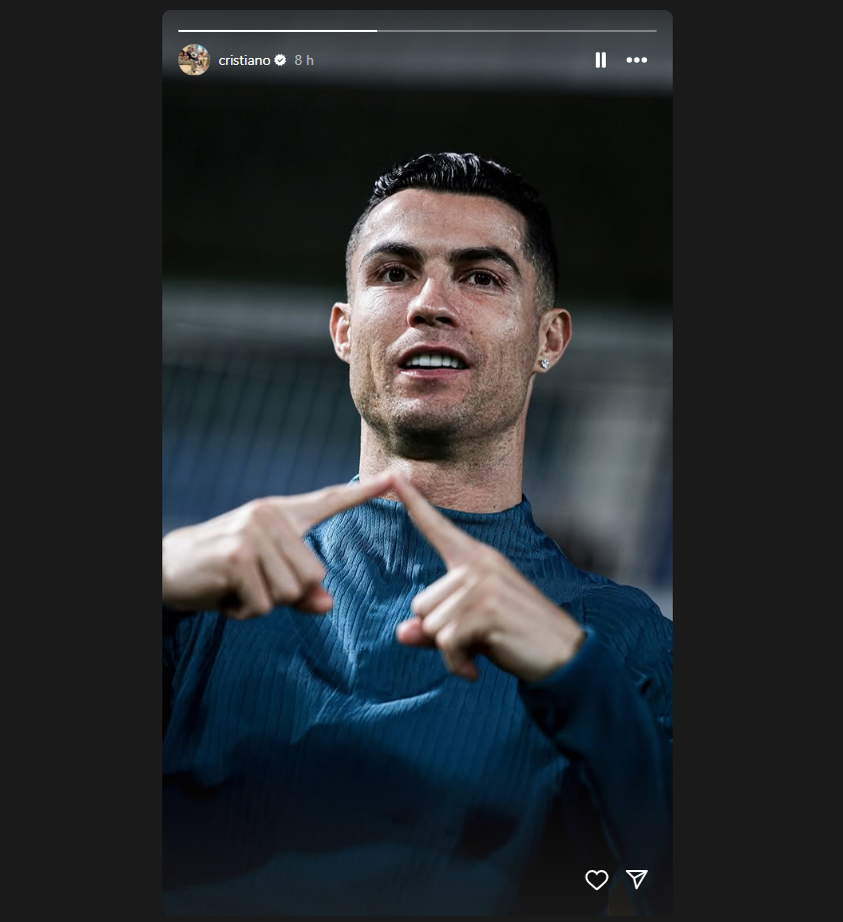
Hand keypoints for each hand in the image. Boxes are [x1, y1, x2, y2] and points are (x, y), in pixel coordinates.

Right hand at [162, 471, 394, 617]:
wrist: (166, 569)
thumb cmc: (222, 574)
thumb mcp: (265, 578)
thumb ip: (300, 590)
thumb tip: (327, 604)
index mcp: (282, 514)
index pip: (330, 500)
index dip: (366, 493)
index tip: (398, 477)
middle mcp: (270, 515)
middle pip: (313, 576)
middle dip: (283, 595)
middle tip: (249, 583)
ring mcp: (253, 532)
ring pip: (290, 592)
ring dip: (262, 603)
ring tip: (235, 586)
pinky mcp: (237, 555)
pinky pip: (264, 604)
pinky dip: (244, 611)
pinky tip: (225, 595)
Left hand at [392, 476, 585, 682]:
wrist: (563, 655)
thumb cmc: (514, 637)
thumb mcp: (470, 628)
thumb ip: (433, 629)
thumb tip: (401, 634)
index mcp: (476, 559)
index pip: (438, 528)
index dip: (413, 503)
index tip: (394, 475)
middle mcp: (479, 564)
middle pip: (422, 605)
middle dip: (441, 633)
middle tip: (478, 638)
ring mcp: (484, 585)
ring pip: (431, 627)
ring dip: (452, 651)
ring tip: (484, 648)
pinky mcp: (488, 610)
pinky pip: (447, 644)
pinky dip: (457, 664)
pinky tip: (476, 671)